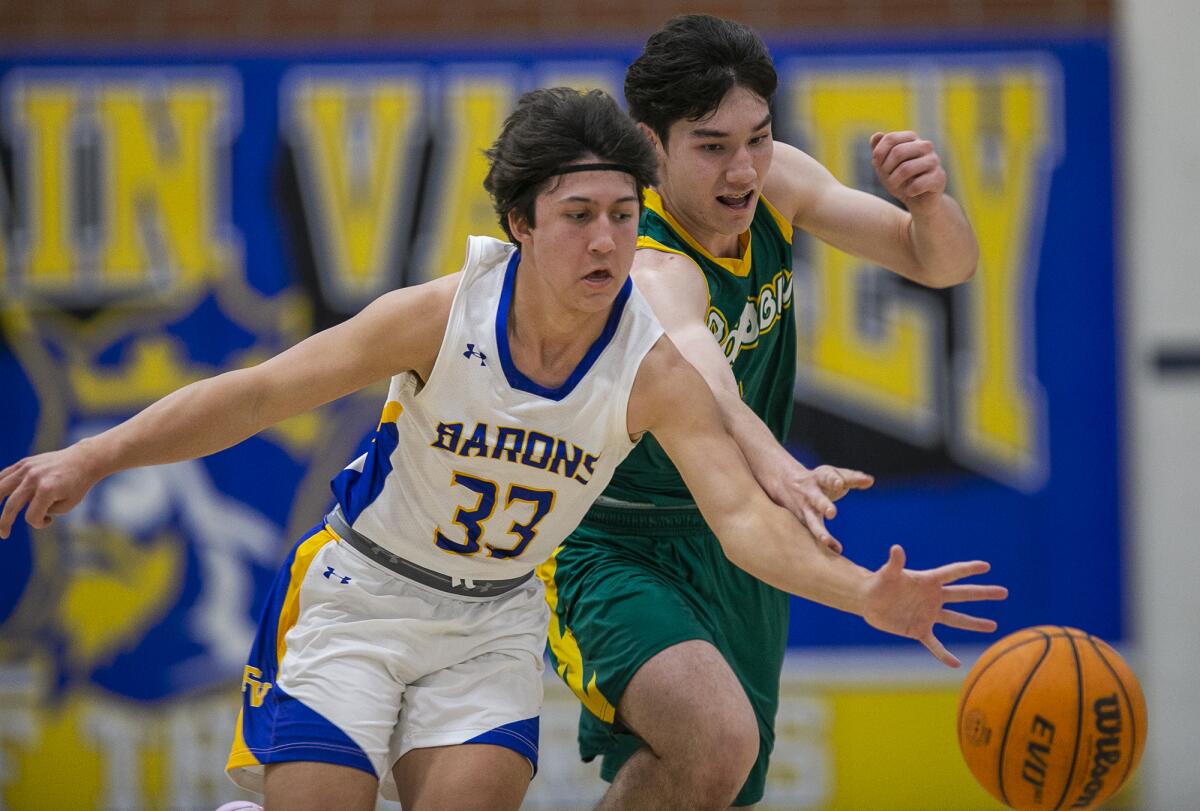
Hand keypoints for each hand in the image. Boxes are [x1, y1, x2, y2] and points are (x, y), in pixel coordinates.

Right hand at [0, 445, 100, 538]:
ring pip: (0, 488)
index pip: (32, 516)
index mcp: (47, 489)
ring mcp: (27, 468)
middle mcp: (34, 478)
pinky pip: (4, 475)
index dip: (38, 523)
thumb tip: (26, 510)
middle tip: (3, 535)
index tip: (49, 520)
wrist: (84, 460)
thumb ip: (45, 510)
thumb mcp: (68, 504)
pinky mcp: (24, 463)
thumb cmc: (77, 484)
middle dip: (4, 523)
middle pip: (11, 506)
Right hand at [768, 464, 873, 553]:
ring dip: (818, 531)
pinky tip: (835, 549)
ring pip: (811, 520)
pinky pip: (812, 533)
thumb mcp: (832, 474)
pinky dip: (824, 541)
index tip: (839, 484)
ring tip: (826, 541)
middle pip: (817, 499)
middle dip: (823, 505)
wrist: (785, 484)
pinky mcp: (803, 522)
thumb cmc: (819, 480)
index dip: (833, 480)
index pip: (827, 477)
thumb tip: (870, 481)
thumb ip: (852, 478)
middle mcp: (810, 493)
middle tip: (831, 513)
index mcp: (820, 478)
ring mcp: (805, 509)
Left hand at [862, 545, 1007, 667]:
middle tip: (1004, 592)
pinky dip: (944, 654)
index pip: (952, 573)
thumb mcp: (887, 573)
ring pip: (956, 619)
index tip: (986, 566)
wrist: (868, 600)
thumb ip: (894, 563)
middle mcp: (932, 597)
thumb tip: (896, 548)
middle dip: (983, 594)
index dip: (968, 569)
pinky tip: (956, 664)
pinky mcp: (919, 629)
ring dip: (974, 623)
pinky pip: (935, 644)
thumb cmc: (878, 583)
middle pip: (962, 595)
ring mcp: (928, 614)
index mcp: (927, 581)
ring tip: (993, 626)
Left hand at [870, 131, 947, 205]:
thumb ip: (878, 150)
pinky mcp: (939, 177)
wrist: (919, 201)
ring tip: (895, 187)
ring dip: (894, 182)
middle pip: (898, 152)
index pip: (891, 138)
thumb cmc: (900, 180)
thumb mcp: (884, 166)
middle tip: (887, 179)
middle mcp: (925, 146)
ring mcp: (934, 161)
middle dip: (886, 169)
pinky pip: (917, 184)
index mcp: (912, 139)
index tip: (877, 165)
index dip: (879, 153)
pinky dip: (908, 191)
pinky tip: (910, 192)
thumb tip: (877, 134)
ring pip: (906, 169)